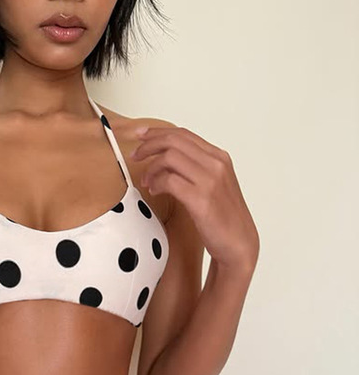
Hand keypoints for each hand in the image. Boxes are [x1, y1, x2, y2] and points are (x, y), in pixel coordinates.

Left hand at [131, 124, 259, 270]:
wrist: (238, 242)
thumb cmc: (223, 217)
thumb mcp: (214, 184)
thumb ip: (197, 169)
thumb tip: (167, 160)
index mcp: (219, 158)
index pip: (184, 134)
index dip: (158, 133)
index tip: (141, 136)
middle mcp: (216, 164)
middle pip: (174, 141)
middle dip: (149, 145)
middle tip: (135, 155)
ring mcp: (209, 180)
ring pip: (169, 157)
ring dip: (151, 167)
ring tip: (146, 181)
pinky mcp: (201, 199)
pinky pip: (169, 181)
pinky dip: (156, 183)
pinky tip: (154, 191)